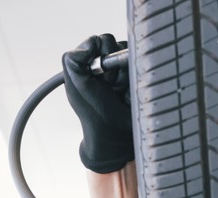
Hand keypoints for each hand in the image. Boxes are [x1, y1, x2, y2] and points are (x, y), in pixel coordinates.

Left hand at [62, 34, 133, 173]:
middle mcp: (110, 63)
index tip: (94, 77)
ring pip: (129, 53)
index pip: (99, 41)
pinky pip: (144, 64)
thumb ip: (73, 60)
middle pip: (115, 43)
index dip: (97, 55)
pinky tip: (130, 93)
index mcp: (92, 63)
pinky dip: (137, 77)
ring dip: (124, 74)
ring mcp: (127, 69)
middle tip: (109, 86)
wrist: (117, 136)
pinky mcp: (142, 76)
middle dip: (111, 65)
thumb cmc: (94, 113)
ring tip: (120, 92)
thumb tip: (92, 43)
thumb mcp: (75, 86)